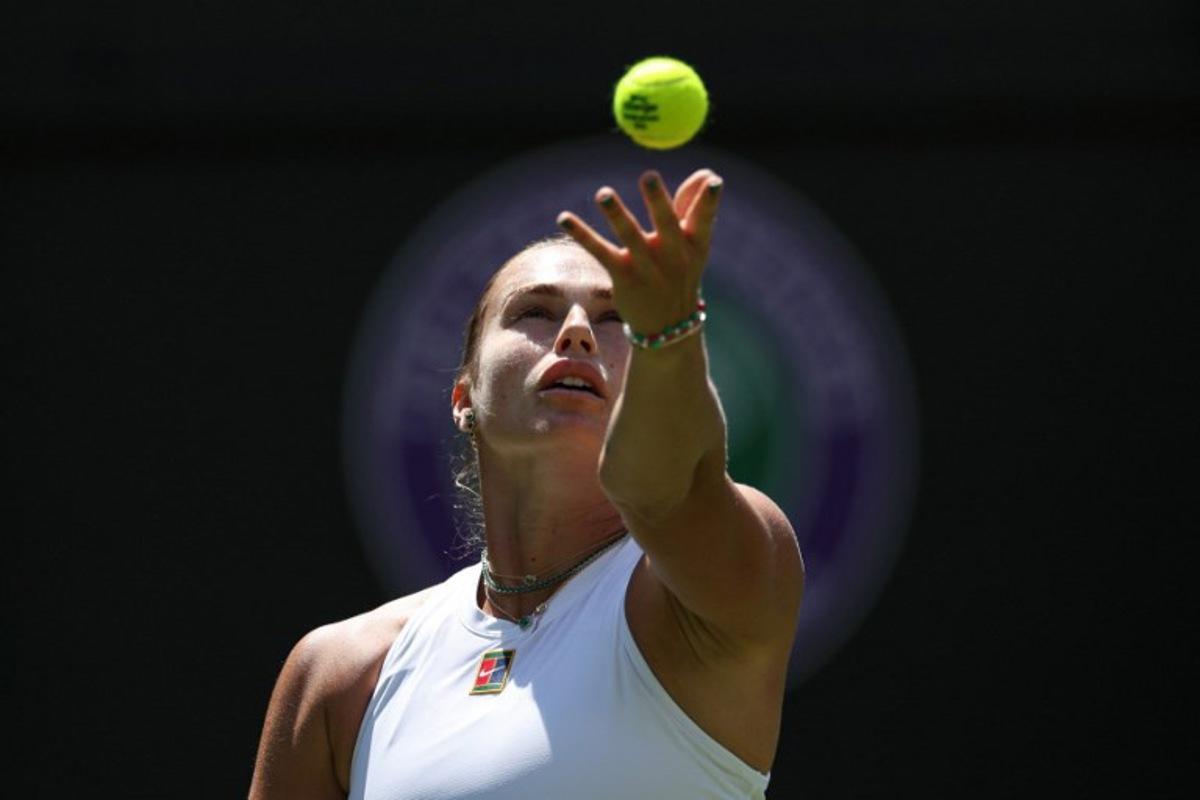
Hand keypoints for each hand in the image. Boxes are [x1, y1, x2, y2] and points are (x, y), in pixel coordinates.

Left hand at [556, 168, 722, 334]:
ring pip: (629, 234)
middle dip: (658, 200)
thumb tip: (706, 173)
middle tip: (649, 175)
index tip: (714, 180)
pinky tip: (564, 217)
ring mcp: (647, 266)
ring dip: (616, 212)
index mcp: (694, 244)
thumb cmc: (680, 273)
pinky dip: (581, 233)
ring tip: (603, 193)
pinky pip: (600, 250)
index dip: (710, 200)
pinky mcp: (623, 276)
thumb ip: (694, 209)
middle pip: (666, 223)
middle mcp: (673, 254)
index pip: (705, 219)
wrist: (668, 326)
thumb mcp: (693, 245)